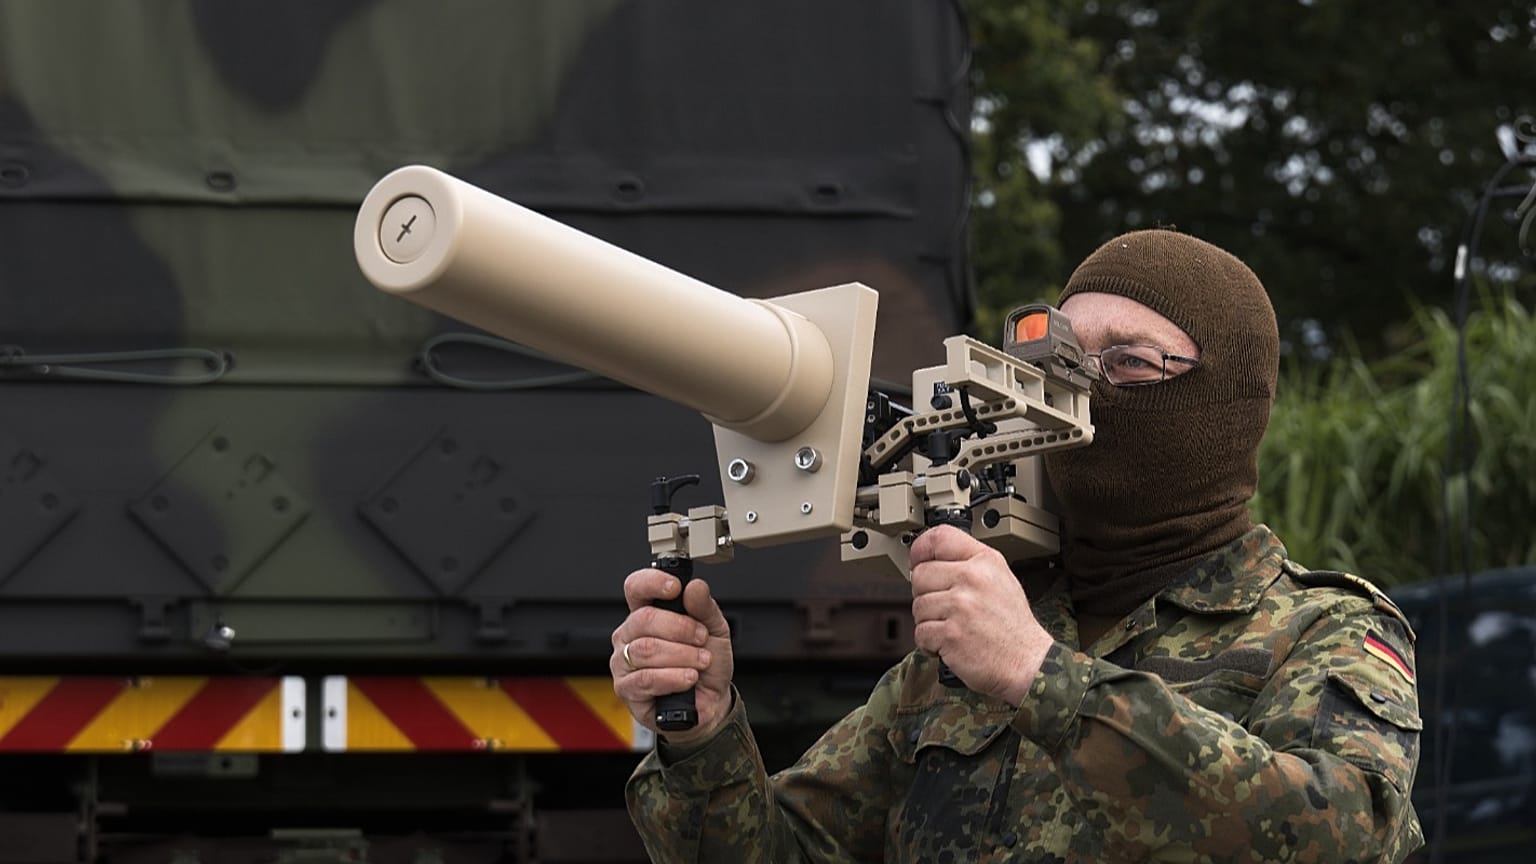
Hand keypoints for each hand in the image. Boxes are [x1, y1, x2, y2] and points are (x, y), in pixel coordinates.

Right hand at [611, 569, 734, 746]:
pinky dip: (674, 677)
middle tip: (701, 638)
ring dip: (682, 655)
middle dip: (680, 628)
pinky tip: (688, 678)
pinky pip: (646, 678)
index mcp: (647, 613)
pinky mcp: (626, 688)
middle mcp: (630, 635)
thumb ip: (705, 607)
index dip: (652, 582)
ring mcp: (624, 661)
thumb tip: (694, 587)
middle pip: (643, 619)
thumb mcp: (715, 630)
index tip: (675, 587)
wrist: (712, 701)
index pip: (636, 587)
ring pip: (646, 650)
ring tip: (700, 662)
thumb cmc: (707, 665)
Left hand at [909, 525, 1053, 704]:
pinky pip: (920, 633)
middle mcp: (972, 579)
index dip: (921, 549)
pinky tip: (950, 644)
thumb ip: (969, 565)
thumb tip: (930, 562)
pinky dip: (930, 644)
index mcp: (985, 561)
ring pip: (917, 606)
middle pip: (920, 575)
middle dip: (925, 595)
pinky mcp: (951, 634)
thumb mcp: (1001, 579)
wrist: (1028, 663)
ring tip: (953, 628)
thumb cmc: (1013, 627)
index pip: (939, 537)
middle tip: (944, 609)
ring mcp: (961, 606)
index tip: (918, 561)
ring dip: (929, 622)